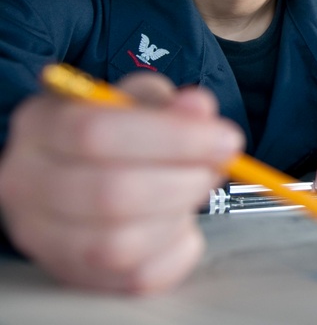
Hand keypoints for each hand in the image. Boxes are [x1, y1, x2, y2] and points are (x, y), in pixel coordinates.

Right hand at [0, 71, 243, 293]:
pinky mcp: (76, 276)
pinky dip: (176, 251)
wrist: (85, 176)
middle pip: (110, 195)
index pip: (95, 133)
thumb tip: (197, 108)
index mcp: (40, 126)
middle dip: (183, 183)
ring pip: (119, 245)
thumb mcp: (138, 101)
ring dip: (178, 217)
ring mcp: (45, 238)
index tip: (227, 139)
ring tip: (193, 192)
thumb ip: (168, 102)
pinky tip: (180, 223)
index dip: (173, 138)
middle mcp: (27, 184)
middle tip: (214, 170)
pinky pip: (137, 278)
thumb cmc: (117, 134)